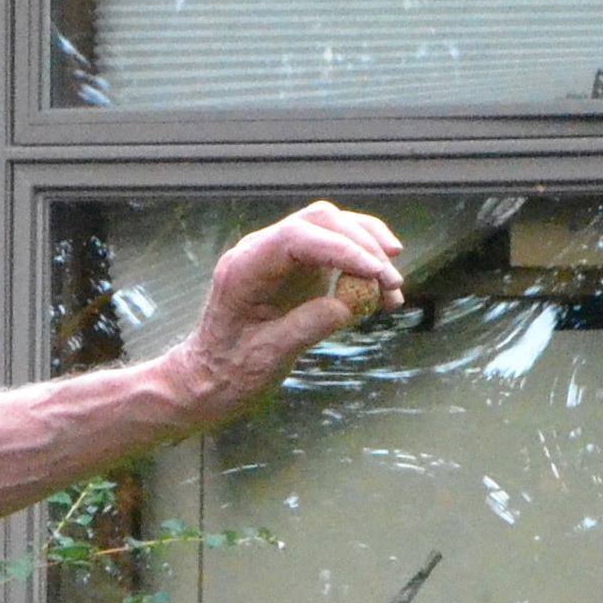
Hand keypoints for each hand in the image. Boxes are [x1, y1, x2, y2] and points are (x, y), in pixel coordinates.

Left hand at [170, 200, 405, 426]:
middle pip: (320, 221)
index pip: (298, 237)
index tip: (376, 273)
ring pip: (331, 229)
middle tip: (392, 282)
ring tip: (394, 288)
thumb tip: (352, 302)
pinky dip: (361, 265)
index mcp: (245, 267)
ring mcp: (279, 256)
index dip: (342, 248)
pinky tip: (382, 290)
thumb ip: (308, 325)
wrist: (208, 380)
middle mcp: (261, 251)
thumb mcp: (268, 355)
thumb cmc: (228, 372)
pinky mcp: (295, 269)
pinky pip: (333, 252)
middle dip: (362, 244)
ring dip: (368, 250)